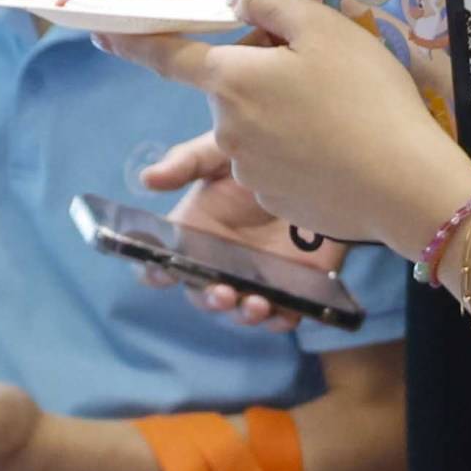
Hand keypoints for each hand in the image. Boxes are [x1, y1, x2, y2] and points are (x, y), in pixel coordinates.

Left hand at [114, 0, 470, 259]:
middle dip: (262, 74)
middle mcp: (227, 128)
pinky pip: (279, 164)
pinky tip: (342, 147)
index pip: (168, 54)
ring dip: (284, 114)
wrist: (405, 185)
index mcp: (231, 79)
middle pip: (231, 88)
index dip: (132, 40)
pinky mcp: (275, 201)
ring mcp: (249, 171)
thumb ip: (270, 0)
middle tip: (321, 69)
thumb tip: (239, 2)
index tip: (100, 32)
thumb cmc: (368, 99)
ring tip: (342, 113)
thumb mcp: (324, 27)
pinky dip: (303, 152)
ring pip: (258, 127)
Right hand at [126, 141, 353, 334]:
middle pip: (201, 294)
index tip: (160, 269)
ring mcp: (256, 277)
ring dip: (243, 313)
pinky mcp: (293, 286)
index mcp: (195, 233)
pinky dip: (282, 319)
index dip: (154, 270)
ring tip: (256, 303)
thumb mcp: (223, 151)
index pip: (162, 261)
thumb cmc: (265, 155)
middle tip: (221, 292)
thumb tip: (147, 179)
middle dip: (208, 299)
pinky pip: (284, 314)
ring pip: (241, 309)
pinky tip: (286, 312)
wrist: (324, 165)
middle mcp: (220, 261)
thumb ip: (186, 162)